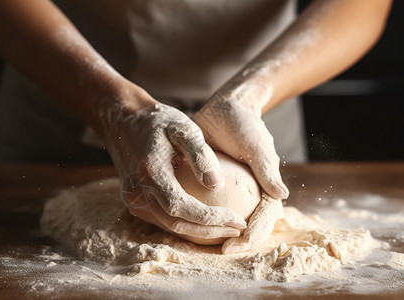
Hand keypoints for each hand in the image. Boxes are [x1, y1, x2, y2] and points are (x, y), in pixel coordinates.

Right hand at [98, 88, 245, 240]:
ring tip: (226, 228)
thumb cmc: (159, 122)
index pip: (183, 207)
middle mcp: (138, 190)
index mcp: (151, 172)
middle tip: (238, 230)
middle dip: (210, 231)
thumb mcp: (184, 128)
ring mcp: (132, 198)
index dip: (212, 219)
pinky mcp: (133, 200)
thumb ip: (201, 154)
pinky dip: (184, 224)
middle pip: (176, 224)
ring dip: (198, 232)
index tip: (238, 220)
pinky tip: (203, 221)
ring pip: (168, 226)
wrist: (124, 120)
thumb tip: (216, 185)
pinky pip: (160, 219)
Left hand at [193, 83, 288, 252]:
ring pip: (228, 220)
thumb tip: (281, 195)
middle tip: (225, 249)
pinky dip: (201, 217)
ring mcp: (230, 192)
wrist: (224, 109)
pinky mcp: (211, 187)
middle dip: (240, 241)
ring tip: (206, 244)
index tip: (242, 240)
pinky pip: (207, 206)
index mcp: (266, 187)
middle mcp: (249, 193)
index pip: (266, 215)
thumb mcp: (257, 145)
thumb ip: (267, 169)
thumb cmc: (244, 124)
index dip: (257, 231)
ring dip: (220, 234)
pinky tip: (187, 222)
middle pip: (250, 224)